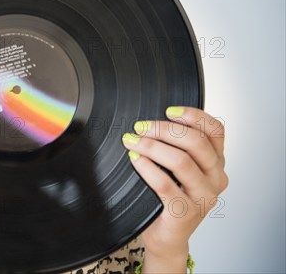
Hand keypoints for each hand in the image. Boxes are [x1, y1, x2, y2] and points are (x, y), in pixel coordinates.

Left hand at [121, 106, 227, 261]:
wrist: (167, 236)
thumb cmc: (169, 198)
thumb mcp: (179, 168)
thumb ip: (177, 146)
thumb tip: (152, 121)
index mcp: (216, 163)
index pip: (216, 131)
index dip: (193, 116)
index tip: (169, 111)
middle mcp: (216, 179)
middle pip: (196, 142)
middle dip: (164, 129)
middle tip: (140, 126)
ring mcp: (203, 197)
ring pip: (181, 161)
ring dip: (152, 146)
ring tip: (131, 141)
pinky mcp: (186, 212)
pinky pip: (164, 184)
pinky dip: (146, 167)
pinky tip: (134, 159)